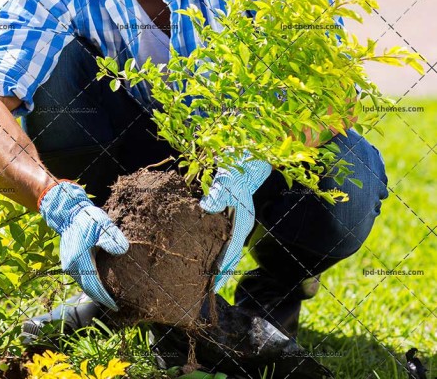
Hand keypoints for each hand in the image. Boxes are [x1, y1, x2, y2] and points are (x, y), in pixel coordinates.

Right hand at [39, 180, 128, 309]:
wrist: (68, 213)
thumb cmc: (87, 219)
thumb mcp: (102, 226)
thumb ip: (112, 239)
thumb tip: (122, 250)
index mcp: (81, 260)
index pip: (94, 286)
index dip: (105, 298)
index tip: (115, 306)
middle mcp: (72, 266)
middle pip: (87, 288)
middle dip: (100, 298)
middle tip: (113, 305)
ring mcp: (68, 264)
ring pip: (83, 283)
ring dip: (94, 291)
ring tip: (106, 297)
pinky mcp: (68, 261)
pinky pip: (80, 277)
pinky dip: (89, 283)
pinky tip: (97, 284)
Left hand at [200, 157, 271, 291]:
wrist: (244, 160)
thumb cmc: (234, 171)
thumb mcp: (225, 182)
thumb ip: (216, 197)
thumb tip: (204, 209)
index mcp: (241, 224)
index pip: (231, 254)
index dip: (221, 270)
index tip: (212, 285)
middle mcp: (240, 227)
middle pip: (231, 256)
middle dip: (220, 273)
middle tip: (207, 289)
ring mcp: (237, 223)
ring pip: (228, 249)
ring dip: (218, 263)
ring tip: (205, 277)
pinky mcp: (232, 218)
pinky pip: (224, 239)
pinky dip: (217, 249)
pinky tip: (205, 253)